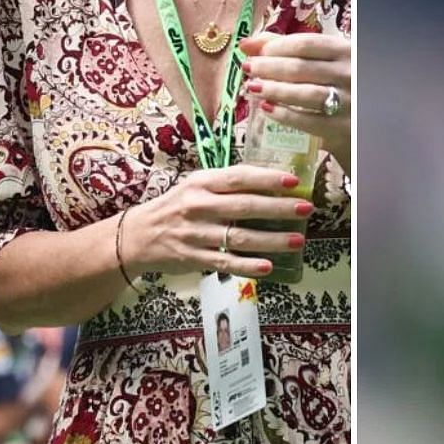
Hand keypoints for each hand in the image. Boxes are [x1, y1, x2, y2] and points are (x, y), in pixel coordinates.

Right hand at [126, 164, 312, 278]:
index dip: (266, 178)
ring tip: (298, 241)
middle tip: (306, 209)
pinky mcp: (193, 258)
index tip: (293, 181)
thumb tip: (269, 182)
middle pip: (244, 207)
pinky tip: (269, 266)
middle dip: (279, 208)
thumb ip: (226, 184)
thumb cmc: (175, 206)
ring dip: (272, 240)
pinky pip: (225, 263)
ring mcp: (195, 234)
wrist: (137, 236)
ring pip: (239, 237)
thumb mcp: (195, 186)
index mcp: (201, 183)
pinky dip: (248, 266)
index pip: (238, 177)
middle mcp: (198, 206)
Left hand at [240, 31, 351, 172]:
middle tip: (248, 68)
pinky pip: (308, 121)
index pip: (306, 44)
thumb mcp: (328, 61)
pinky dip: (284, 115)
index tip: (255, 51)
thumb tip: (248, 44)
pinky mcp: (342, 128)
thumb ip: (292, 49)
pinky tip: (267, 109)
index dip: (275, 47)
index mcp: (346, 51)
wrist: (368, 122)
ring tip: (252, 88)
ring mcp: (347, 102)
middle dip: (268, 67)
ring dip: (273, 90)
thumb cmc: (343, 84)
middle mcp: (349, 74)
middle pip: (300, 68)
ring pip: (303, 93)